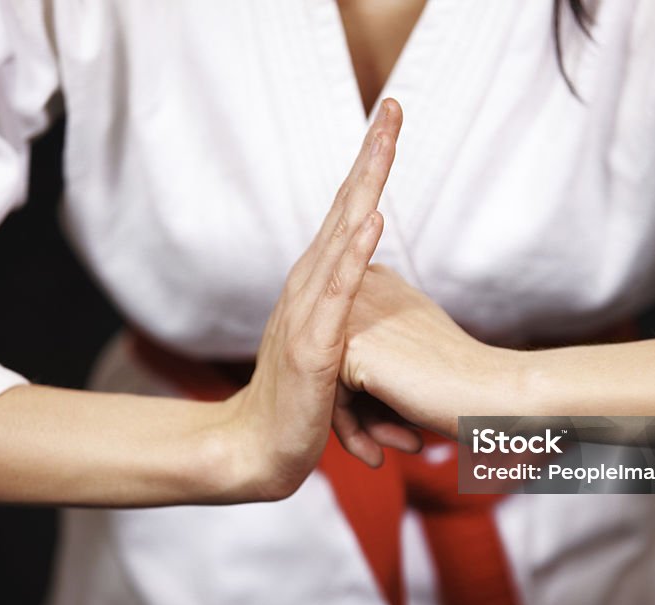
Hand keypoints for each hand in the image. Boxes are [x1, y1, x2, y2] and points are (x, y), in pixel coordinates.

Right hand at [225, 99, 404, 499]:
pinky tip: (369, 221)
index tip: (393, 121)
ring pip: (340, 240)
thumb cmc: (301, 399)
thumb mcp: (333, 344)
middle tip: (393, 107)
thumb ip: (350, 309)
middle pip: (345, 208)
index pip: (349, 211)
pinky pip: (335, 295)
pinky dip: (352, 255)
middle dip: (370, 156)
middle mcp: (308, 285)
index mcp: (319, 283)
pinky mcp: (312, 347)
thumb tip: (370, 280)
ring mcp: (308, 313)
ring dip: (364, 190)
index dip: (370, 166)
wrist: (261, 447)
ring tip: (385, 146)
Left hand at [341, 265, 511, 438]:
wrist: (490, 391)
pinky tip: (384, 453)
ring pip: (326, 384)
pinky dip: (355, 433)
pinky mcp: (350, 347)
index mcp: (375, 282)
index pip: (340, 343)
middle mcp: (359, 288)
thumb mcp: (409, 347)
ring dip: (360, 425)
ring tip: (393, 448)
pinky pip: (332, 402)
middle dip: (359, 411)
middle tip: (397, 440)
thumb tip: (341, 381)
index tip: (392, 418)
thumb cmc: (458, 379)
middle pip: (328, 364)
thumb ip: (374, 344)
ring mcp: (352, 315)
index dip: (361, 388)